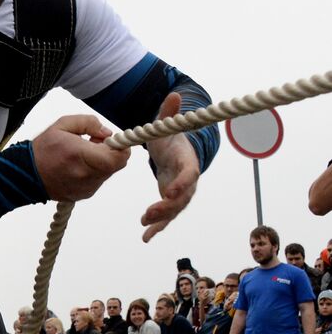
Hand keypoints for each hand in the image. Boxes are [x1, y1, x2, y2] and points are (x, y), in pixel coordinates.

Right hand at [31, 114, 130, 201]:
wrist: (24, 175)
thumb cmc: (41, 151)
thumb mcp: (62, 125)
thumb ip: (88, 122)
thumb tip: (106, 132)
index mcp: (81, 155)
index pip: (119, 156)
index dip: (119, 146)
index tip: (109, 139)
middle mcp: (86, 175)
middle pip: (116, 163)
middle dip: (110, 152)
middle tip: (93, 144)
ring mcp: (86, 187)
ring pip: (108, 172)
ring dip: (101, 162)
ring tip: (81, 156)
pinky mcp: (84, 194)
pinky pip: (98, 180)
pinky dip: (92, 171)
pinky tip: (76, 166)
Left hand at [140, 92, 200, 242]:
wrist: (174, 150)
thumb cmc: (169, 137)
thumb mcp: (166, 125)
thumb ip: (168, 114)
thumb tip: (173, 95)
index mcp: (188, 161)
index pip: (189, 174)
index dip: (182, 183)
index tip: (169, 191)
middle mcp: (188, 181)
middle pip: (182, 197)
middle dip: (167, 207)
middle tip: (149, 214)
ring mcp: (181, 193)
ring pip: (174, 210)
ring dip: (161, 219)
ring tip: (144, 225)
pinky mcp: (171, 202)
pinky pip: (166, 217)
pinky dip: (157, 228)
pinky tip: (145, 238)